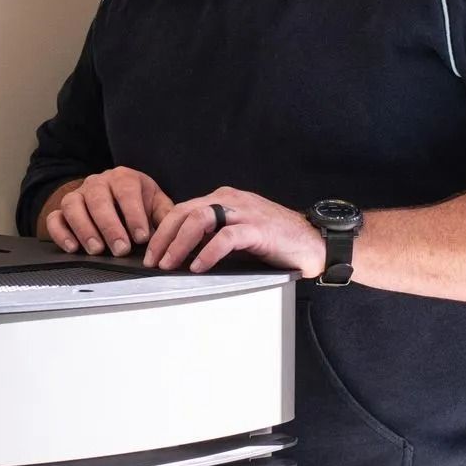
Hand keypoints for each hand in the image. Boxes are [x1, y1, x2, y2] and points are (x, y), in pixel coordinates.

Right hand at [42, 167, 174, 257]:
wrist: (113, 195)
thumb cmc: (137, 202)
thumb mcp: (155, 204)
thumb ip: (165, 216)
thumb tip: (175, 231)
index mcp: (123, 178)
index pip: (127, 191)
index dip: (134, 214)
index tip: (142, 237)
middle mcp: (97, 183)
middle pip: (98, 199)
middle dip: (110, 225)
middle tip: (121, 248)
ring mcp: (77, 195)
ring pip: (73, 205)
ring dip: (84, 228)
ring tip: (97, 249)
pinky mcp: (61, 210)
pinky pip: (54, 218)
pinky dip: (60, 233)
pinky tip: (73, 247)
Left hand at [144, 187, 325, 274]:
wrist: (314, 243)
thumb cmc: (277, 240)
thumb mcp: (238, 233)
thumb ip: (213, 235)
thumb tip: (182, 253)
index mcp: (224, 199)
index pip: (183, 209)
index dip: (163, 230)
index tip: (151, 251)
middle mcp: (231, 200)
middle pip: (185, 211)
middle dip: (164, 237)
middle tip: (153, 260)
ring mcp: (245, 212)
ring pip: (200, 219)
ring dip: (179, 243)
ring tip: (170, 264)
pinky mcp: (258, 228)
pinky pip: (226, 237)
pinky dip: (208, 253)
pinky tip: (198, 267)